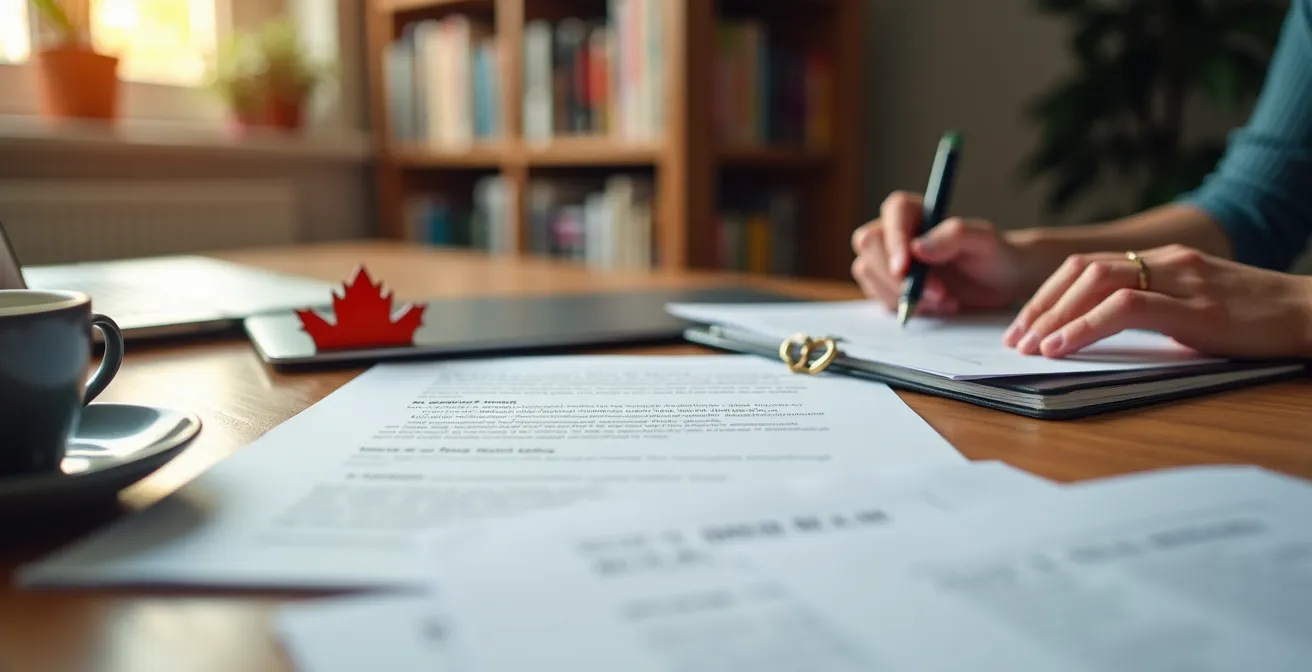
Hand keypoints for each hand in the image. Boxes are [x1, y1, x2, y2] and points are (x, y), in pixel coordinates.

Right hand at [851, 192, 1027, 314]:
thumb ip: (952, 236)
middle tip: (939, 293)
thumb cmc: (993, 255)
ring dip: (903, 294)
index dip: (895, 239)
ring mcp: (886, 259)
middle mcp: (894, 230)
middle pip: (870, 243)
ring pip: (868, 271)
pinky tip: (933, 307)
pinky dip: (903, 306)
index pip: (894, 212)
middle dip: (899, 275)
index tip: (905, 268)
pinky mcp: (886, 285)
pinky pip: (876, 295)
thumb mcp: (983, 240)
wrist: (997, 284)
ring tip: (944, 300)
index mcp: (916, 209)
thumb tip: (916, 248)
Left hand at [1004, 244, 1311, 358]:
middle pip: (1080, 270)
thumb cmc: (1256, 323)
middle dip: (1039, 306)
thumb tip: (1097, 337)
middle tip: (1014, 339)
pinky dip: (1084, 327)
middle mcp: (1166, 261)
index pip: (1086, 267)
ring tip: (1029, 346)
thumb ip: (1150, 314)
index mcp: (1162, 260)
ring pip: (1096, 283)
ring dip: (1053, 317)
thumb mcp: (1192, 312)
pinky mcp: (1195, 307)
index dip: (1047, 295)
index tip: (1023, 326)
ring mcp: (1181, 279)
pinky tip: (1060, 347)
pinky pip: (1125, 308)